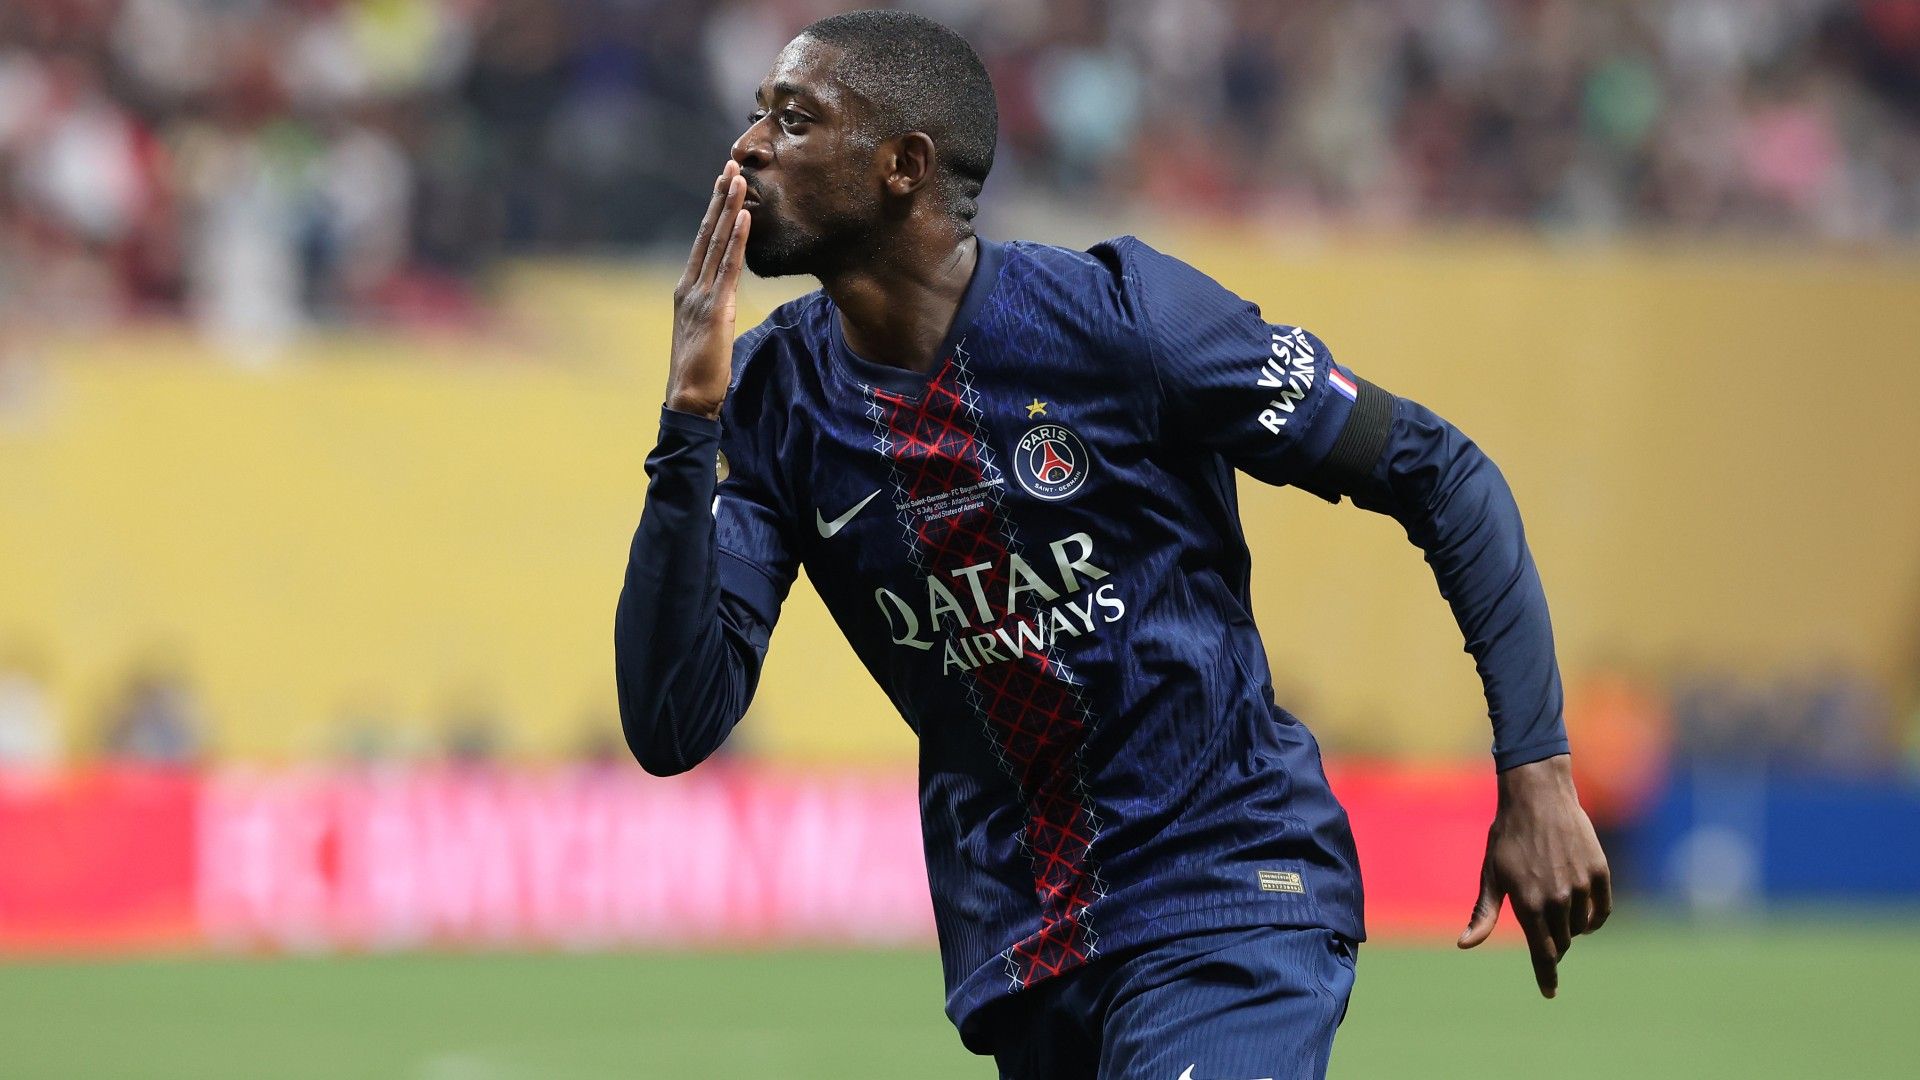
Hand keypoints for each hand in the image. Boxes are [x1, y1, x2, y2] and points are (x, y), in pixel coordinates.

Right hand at [666, 161, 750, 419]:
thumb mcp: (707, 332)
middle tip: (730, 165)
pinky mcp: (714, 308)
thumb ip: (714, 309)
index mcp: (686, 290)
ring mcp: (699, 295)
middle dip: (720, 198)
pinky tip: (746, 217)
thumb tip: (727, 296)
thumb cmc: (700, 372)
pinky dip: (738, 239)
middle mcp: (688, 286)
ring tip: (739, 179)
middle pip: (707, 233)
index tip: (723, 184)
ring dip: (730, 209)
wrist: (689, 398)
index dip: (714, 212)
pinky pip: (728, 267)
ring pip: (717, 242)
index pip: (703, 243)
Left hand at [1457, 753, 1611, 997]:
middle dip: (1553, 945)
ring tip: (1555, 906)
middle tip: (1542, 933)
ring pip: (1581, 927)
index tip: (1549, 993)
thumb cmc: (1507, 836)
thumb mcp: (1490, 875)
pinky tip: (1581, 909)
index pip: (1542, 953)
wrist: (1538, 796)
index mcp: (1528, 903)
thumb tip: (1464, 945)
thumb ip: (1482, 914)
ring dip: (1570, 928)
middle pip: (1562, 943)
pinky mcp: (1599, 872)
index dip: (1546, 976)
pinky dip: (1592, 916)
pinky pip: (1601, 910)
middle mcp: (1558, 899)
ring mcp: (1582, 886)